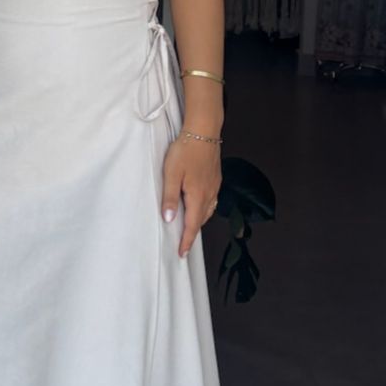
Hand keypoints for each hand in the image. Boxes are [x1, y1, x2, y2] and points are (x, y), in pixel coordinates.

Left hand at [161, 133, 221, 257]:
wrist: (203, 131)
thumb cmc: (186, 151)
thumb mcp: (171, 175)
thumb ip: (170, 198)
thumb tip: (169, 219)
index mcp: (198, 196)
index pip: (192, 225)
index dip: (187, 241)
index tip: (182, 253)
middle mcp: (209, 194)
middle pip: (202, 220)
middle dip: (193, 232)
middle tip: (183, 242)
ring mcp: (215, 186)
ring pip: (208, 210)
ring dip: (199, 220)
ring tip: (190, 226)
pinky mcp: (216, 178)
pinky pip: (212, 200)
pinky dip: (205, 208)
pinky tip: (200, 204)